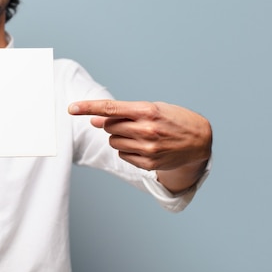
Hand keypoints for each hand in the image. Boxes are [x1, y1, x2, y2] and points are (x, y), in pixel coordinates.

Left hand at [68, 100, 211, 191]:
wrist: (199, 140)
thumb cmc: (172, 119)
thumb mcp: (151, 109)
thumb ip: (121, 113)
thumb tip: (94, 120)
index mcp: (147, 110)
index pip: (109, 108)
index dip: (87, 107)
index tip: (71, 108)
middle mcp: (146, 129)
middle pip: (108, 126)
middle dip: (112, 123)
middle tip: (130, 123)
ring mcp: (148, 148)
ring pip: (113, 142)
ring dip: (119, 137)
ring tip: (140, 134)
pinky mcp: (148, 164)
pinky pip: (122, 155)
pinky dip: (127, 149)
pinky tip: (144, 146)